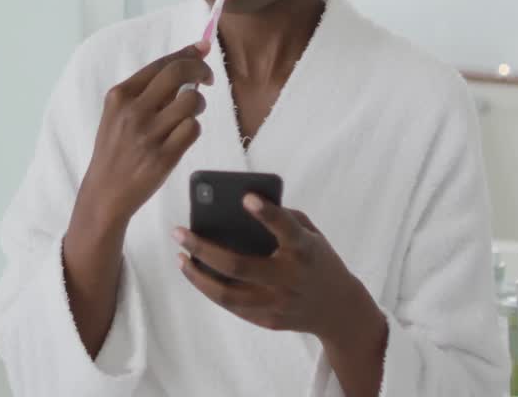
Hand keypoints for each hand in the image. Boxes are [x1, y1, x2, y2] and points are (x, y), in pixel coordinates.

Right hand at [77, 42, 212, 227]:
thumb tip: (187, 60)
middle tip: (209, 78)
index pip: (161, 64)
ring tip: (190, 114)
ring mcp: (148, 134)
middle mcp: (133, 111)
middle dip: (201, 69)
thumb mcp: (118, 114)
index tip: (203, 48)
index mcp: (120, 96)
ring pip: (192, 100)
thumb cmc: (116, 149)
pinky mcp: (163, 156)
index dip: (187, 53)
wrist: (104, 192)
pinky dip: (193, 128)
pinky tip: (183, 135)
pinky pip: (193, 129)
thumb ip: (147, 91)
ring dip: (199, 104)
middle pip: (178, 73)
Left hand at [173, 195, 384, 346]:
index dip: (267, 213)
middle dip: (203, 248)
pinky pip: (232, 306)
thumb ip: (284, 219)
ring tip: (181, 258)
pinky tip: (197, 274)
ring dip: (197, 276)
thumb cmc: (317, 260)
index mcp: (305, 250)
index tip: (245, 197)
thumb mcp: (311, 235)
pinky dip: (210, 290)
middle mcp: (290, 278)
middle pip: (239, 266)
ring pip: (227, 294)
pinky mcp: (269, 320)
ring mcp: (278, 303)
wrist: (338, 309)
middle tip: (179, 232)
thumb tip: (240, 207)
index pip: (286, 229)